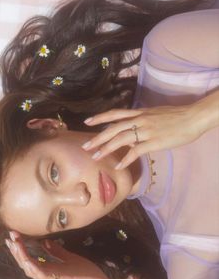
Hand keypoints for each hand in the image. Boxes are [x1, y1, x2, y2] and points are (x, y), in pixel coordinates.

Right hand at [5, 232, 112, 278]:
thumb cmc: (85, 273)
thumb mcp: (69, 257)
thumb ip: (57, 251)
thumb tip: (45, 242)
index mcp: (48, 269)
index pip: (29, 258)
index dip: (20, 248)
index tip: (15, 235)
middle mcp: (45, 275)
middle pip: (25, 263)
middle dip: (16, 250)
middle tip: (9, 237)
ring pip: (30, 269)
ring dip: (21, 257)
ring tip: (15, 244)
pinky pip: (41, 276)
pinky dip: (33, 269)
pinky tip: (27, 261)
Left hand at [82, 105, 200, 168]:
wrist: (192, 117)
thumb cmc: (176, 116)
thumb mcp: (155, 114)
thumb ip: (141, 121)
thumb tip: (131, 131)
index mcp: (140, 112)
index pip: (115, 113)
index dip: (100, 117)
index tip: (87, 121)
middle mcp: (140, 120)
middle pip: (113, 128)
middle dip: (98, 138)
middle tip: (85, 147)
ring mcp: (146, 130)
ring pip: (121, 138)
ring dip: (107, 148)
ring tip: (96, 157)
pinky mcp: (154, 141)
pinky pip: (136, 150)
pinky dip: (126, 158)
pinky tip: (118, 165)